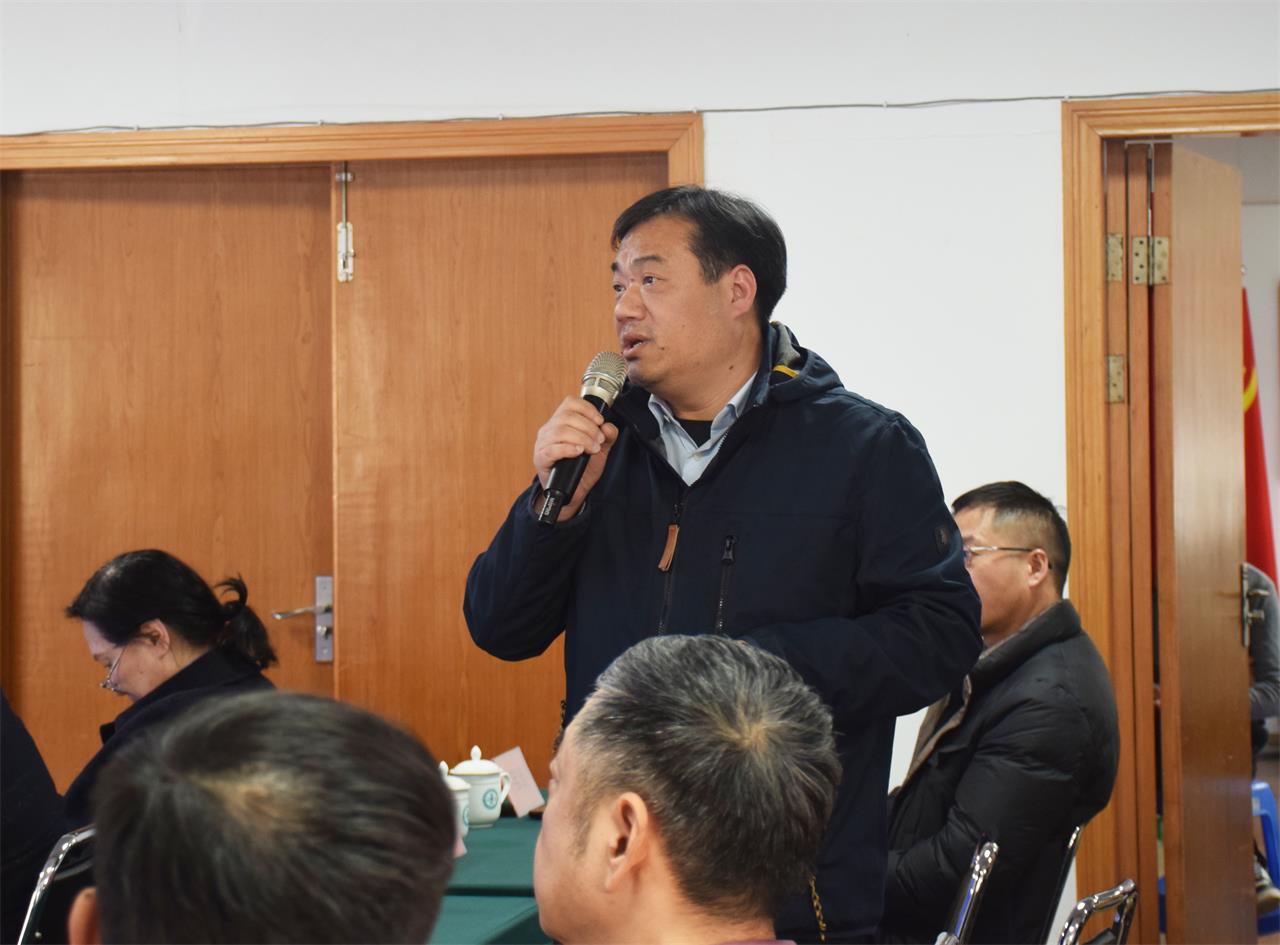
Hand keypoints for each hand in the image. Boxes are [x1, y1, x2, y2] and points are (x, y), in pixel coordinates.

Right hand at [533, 397, 618, 521]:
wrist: (575, 491)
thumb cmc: (583, 467)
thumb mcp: (600, 448)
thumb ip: (608, 436)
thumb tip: (608, 426)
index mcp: (561, 422)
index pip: (570, 403)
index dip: (587, 408)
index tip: (600, 421)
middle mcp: (549, 429)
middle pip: (566, 416)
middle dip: (588, 428)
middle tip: (599, 441)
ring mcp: (543, 444)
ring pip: (560, 431)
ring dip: (582, 438)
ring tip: (592, 448)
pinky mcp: (541, 459)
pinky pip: (552, 449)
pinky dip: (568, 449)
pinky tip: (579, 452)